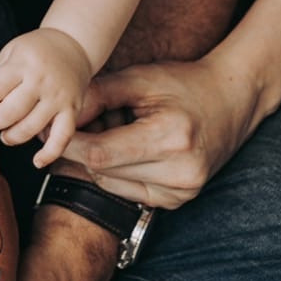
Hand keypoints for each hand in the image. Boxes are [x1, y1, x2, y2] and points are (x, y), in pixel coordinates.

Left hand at [0, 29, 92, 167]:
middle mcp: (41, 81)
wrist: (73, 44)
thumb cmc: (36, 50)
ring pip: (32, 127)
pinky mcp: (72, 109)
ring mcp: (58, 97)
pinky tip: (37, 162)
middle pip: (11, 111)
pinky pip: (62, 137)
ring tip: (5, 135)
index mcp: (23, 63)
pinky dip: (50, 154)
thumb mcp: (12, 51)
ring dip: (13, 137)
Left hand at [63, 51, 263, 208]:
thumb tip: (60, 117)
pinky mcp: (178, 201)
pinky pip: (128, 191)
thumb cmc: (183, 83)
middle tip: (80, 123)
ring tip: (112, 129)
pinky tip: (127, 146)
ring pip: (112, 184)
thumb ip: (97, 96)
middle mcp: (179, 173)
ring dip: (99, 161)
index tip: (50, 130)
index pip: (100, 154)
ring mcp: (182, 192)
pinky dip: (117, 171)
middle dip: (82, 149)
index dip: (69, 143)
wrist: (230, 101)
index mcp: (170, 138)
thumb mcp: (139, 79)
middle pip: (104, 172)